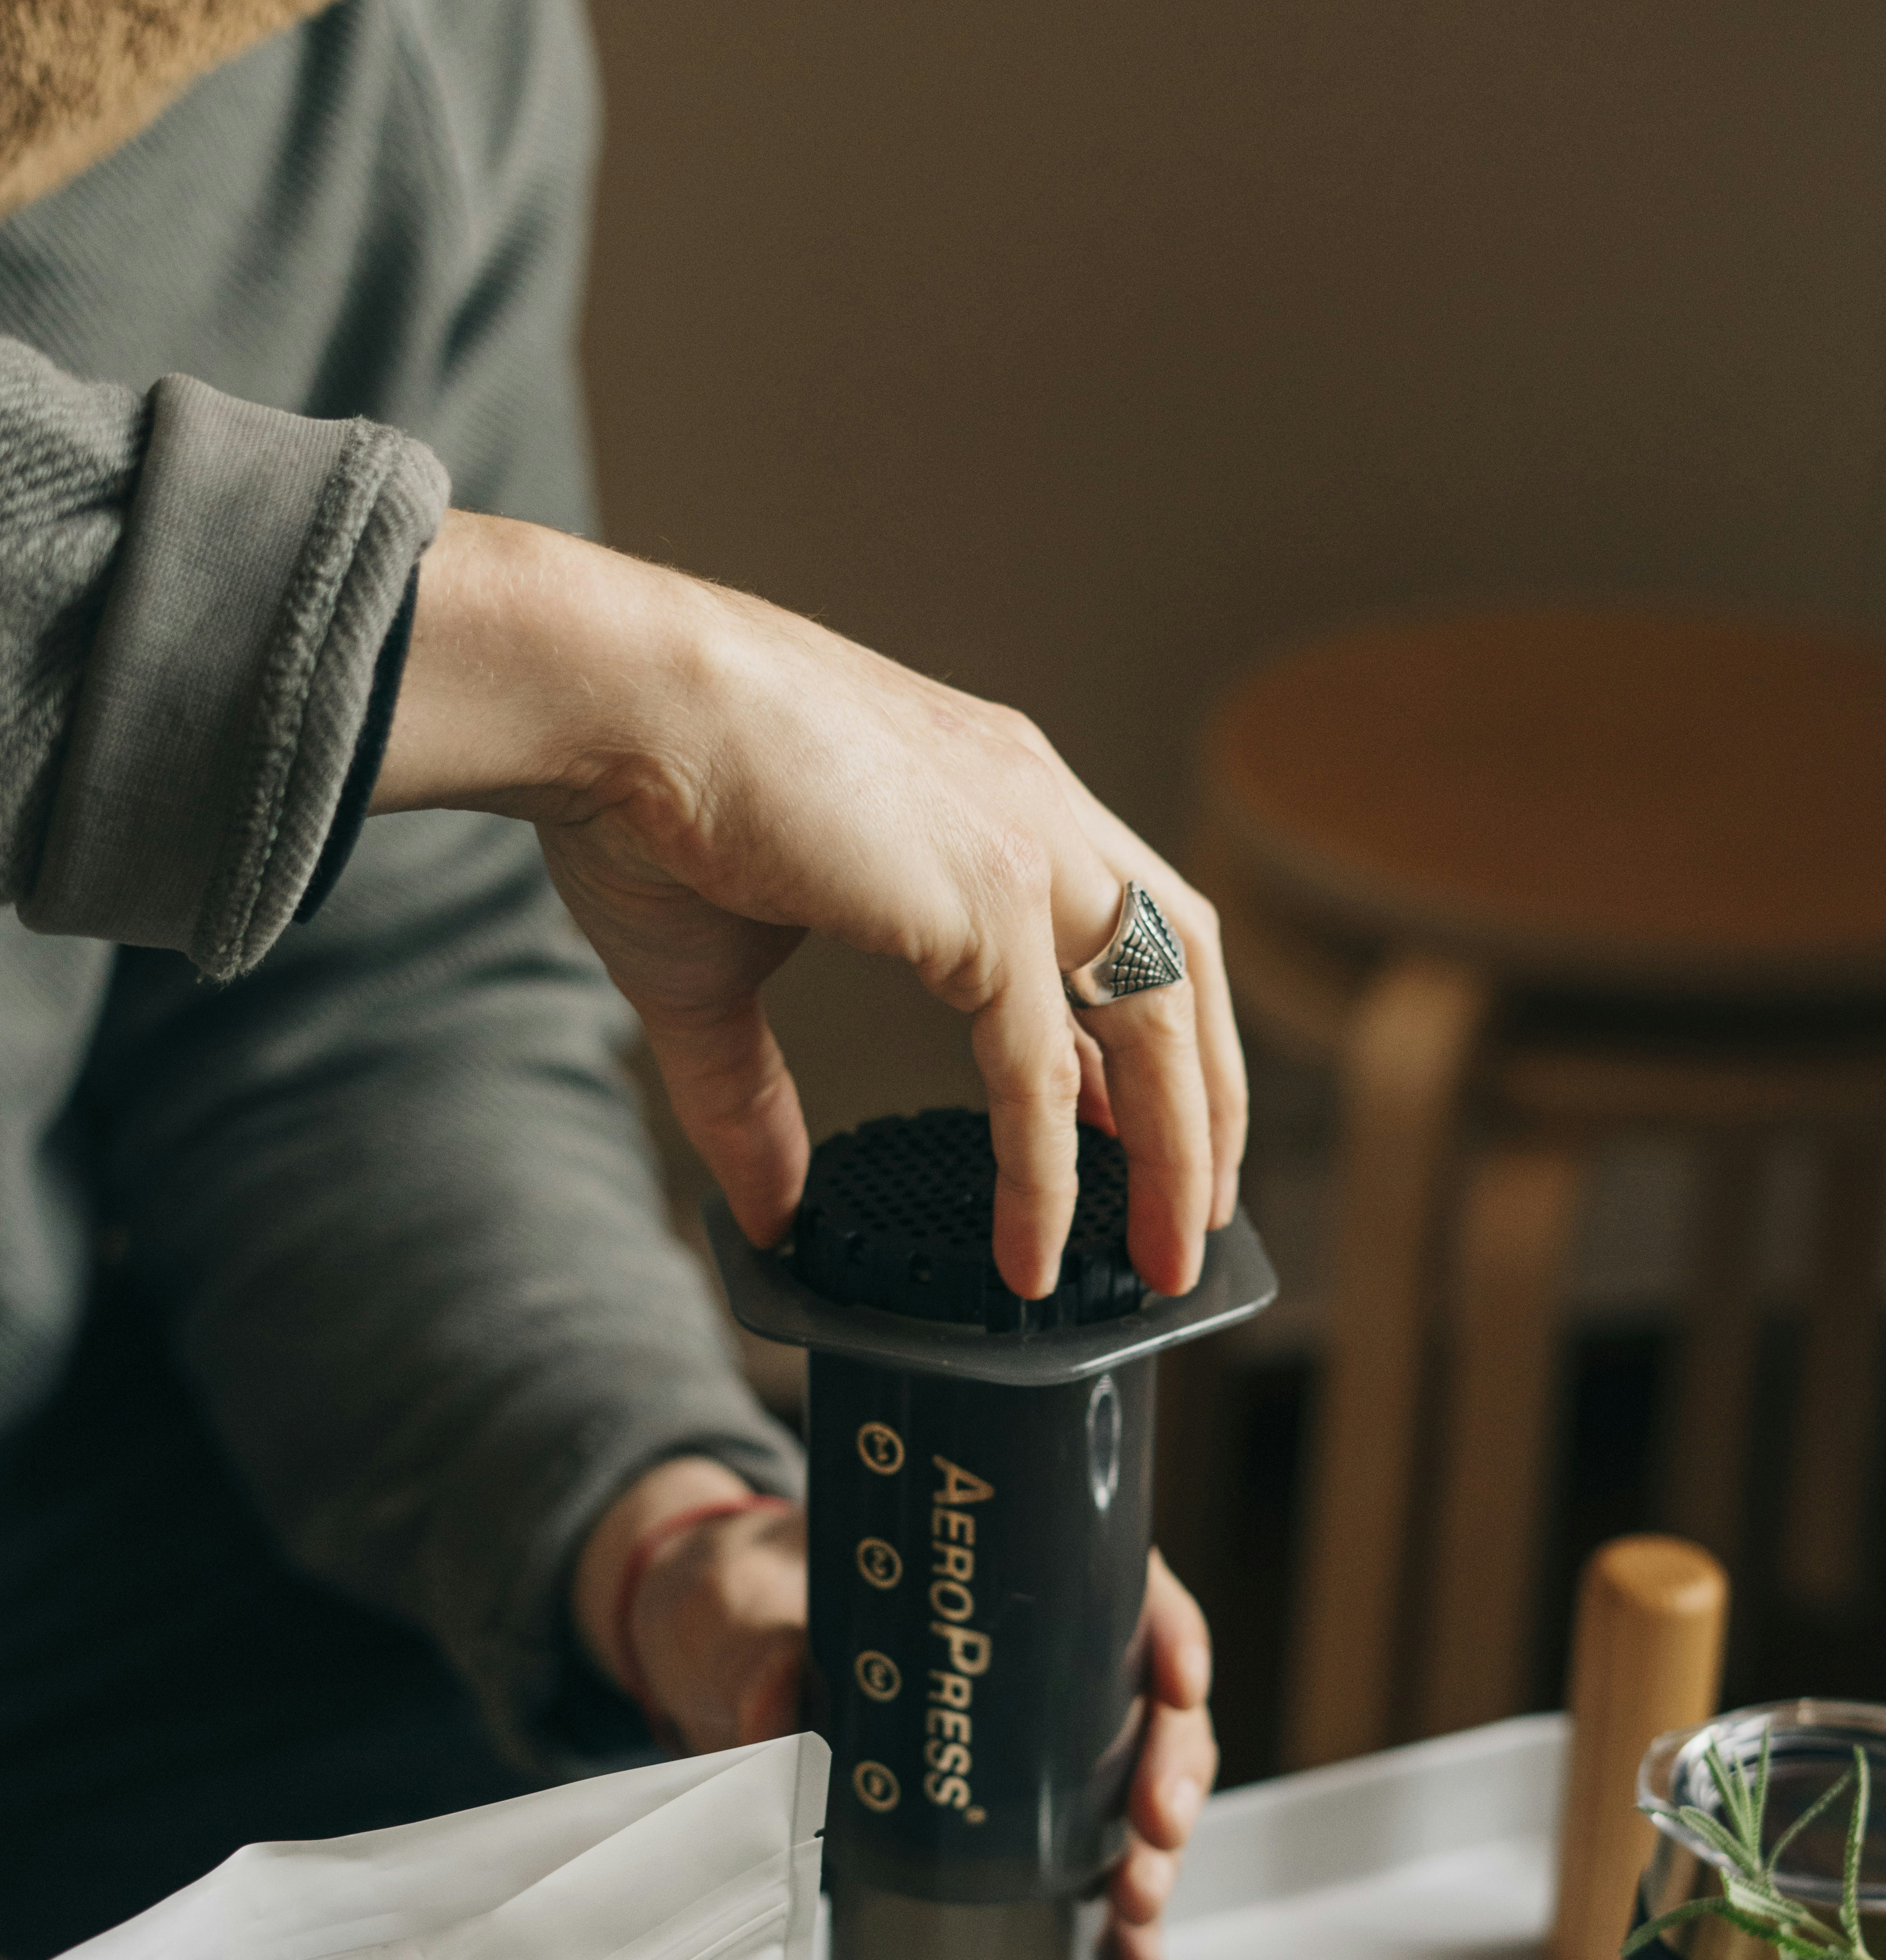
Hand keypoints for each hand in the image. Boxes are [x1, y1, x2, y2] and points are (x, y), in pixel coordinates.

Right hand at [375, 513, 1246, 1300]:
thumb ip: (755, 1100)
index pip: (1125, 929)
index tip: (1141, 1136)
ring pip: (1157, 1020)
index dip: (1148, 1044)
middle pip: (1184, 971)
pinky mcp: (986, 899)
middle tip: (1195, 1219)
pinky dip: (1048, 1172)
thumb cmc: (642, 797)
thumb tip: (770, 1213)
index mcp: (992, 796)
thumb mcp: (717, 975)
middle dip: (1205, 1106)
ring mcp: (1024, 846)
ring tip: (1168, 1259)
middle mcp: (1034, 808)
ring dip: (1176, 1151)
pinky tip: (1034, 1250)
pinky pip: (1044, 1068)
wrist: (606, 700)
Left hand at [572, 1465, 1218, 1959]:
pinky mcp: (1012, 1809)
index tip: (1176, 1681)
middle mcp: (1042, 1652)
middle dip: (1172, 1769)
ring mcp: (1036, 1736)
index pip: (1121, 1585)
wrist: (714, 1656)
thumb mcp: (746, 1610)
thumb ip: (764, 1656)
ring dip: (1156, 1853)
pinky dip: (1115, 1909)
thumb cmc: (749, 1602)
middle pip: (1150, 1701)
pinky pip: (1087, 1853)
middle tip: (1154, 1828)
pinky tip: (1128, 1956)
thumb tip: (784, 1716)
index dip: (1168, 1629)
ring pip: (1136, 1785)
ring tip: (1136, 1914)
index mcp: (1004, 1572)